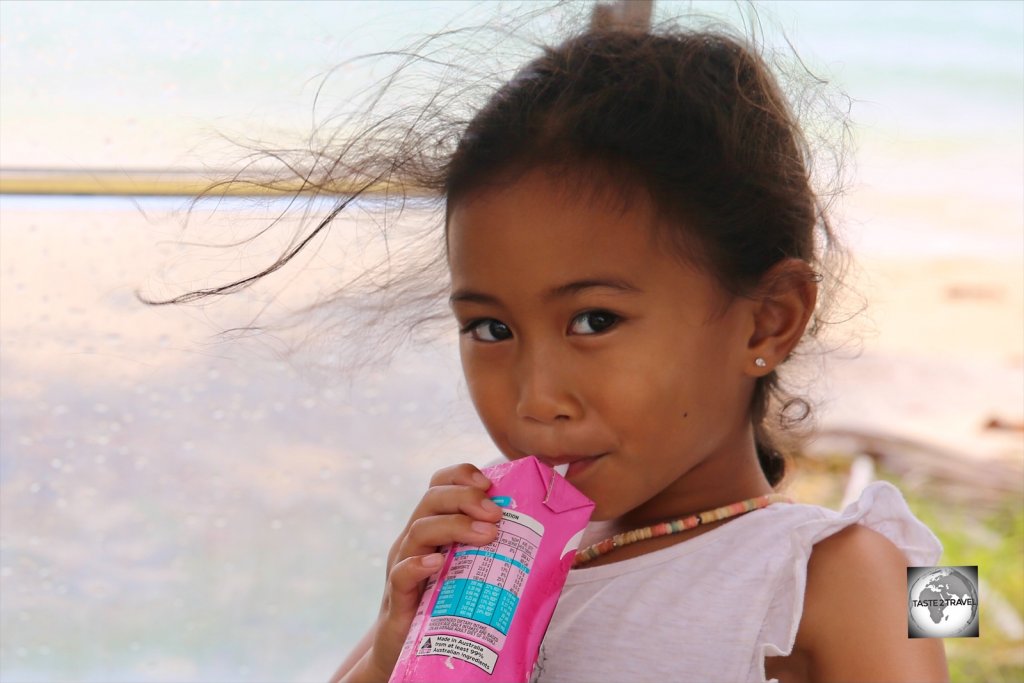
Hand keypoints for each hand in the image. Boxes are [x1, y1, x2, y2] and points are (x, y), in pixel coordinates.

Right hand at [353, 463, 502, 680]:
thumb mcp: (470, 570)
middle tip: (497, 513)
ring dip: (455, 526)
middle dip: (466, 498)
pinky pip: (402, 573)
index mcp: (433, 526)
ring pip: (419, 530)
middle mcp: (414, 540)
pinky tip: (438, 564)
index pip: (439, 485)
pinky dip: (419, 564)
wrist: (412, 650)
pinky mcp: (397, 597)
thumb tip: (553, 543)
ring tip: (487, 535)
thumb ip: (495, 552)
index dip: (460, 475)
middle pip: (431, 499)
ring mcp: (403, 565)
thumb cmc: (448, 605)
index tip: (488, 482)